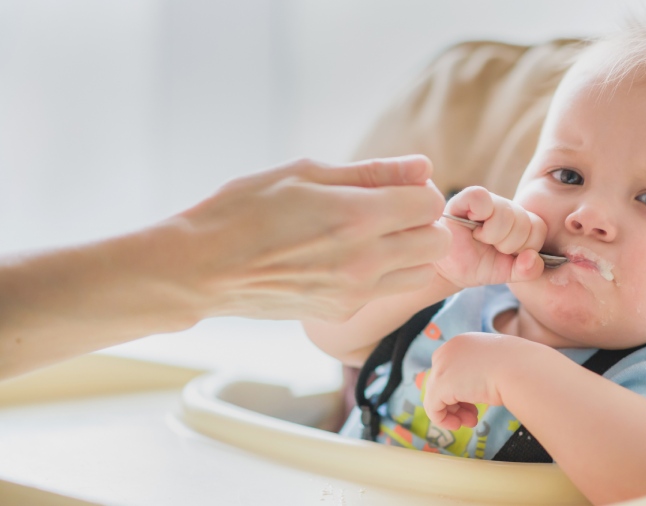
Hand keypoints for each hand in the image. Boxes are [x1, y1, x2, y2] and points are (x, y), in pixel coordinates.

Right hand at [171, 155, 451, 321]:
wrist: (203, 268)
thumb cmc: (245, 210)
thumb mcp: (305, 174)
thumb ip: (371, 172)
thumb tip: (422, 166)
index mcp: (357, 216)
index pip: (432, 204)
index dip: (420, 190)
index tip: (397, 187)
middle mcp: (366, 260)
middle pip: (439, 242)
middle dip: (424, 222)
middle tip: (391, 212)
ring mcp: (356, 292)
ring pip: (422, 273)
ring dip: (411, 253)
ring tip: (374, 238)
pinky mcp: (342, 311)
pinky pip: (388, 291)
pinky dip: (383, 275)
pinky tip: (347, 260)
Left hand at [423, 332, 530, 429]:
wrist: (519, 367)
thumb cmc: (517, 366)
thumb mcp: (497, 363)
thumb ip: (481, 370)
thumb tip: (476, 385)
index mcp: (463, 342)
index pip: (452, 368)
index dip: (461, 389)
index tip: (475, 403)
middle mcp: (448, 350)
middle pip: (442, 382)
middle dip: (457, 402)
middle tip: (473, 416)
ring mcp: (442, 366)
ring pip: (436, 395)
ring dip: (453, 413)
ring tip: (471, 422)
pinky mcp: (439, 384)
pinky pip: (432, 407)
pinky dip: (443, 420)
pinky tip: (459, 425)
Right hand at [436, 186, 545, 287]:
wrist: (449, 269)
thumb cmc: (478, 265)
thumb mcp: (506, 273)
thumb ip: (527, 270)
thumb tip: (532, 258)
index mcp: (520, 222)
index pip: (538, 228)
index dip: (526, 246)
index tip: (507, 253)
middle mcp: (506, 207)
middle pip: (524, 221)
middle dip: (508, 244)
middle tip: (490, 246)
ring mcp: (487, 201)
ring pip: (506, 213)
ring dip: (492, 234)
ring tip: (479, 238)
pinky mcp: (465, 198)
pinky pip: (481, 197)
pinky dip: (478, 213)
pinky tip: (472, 226)